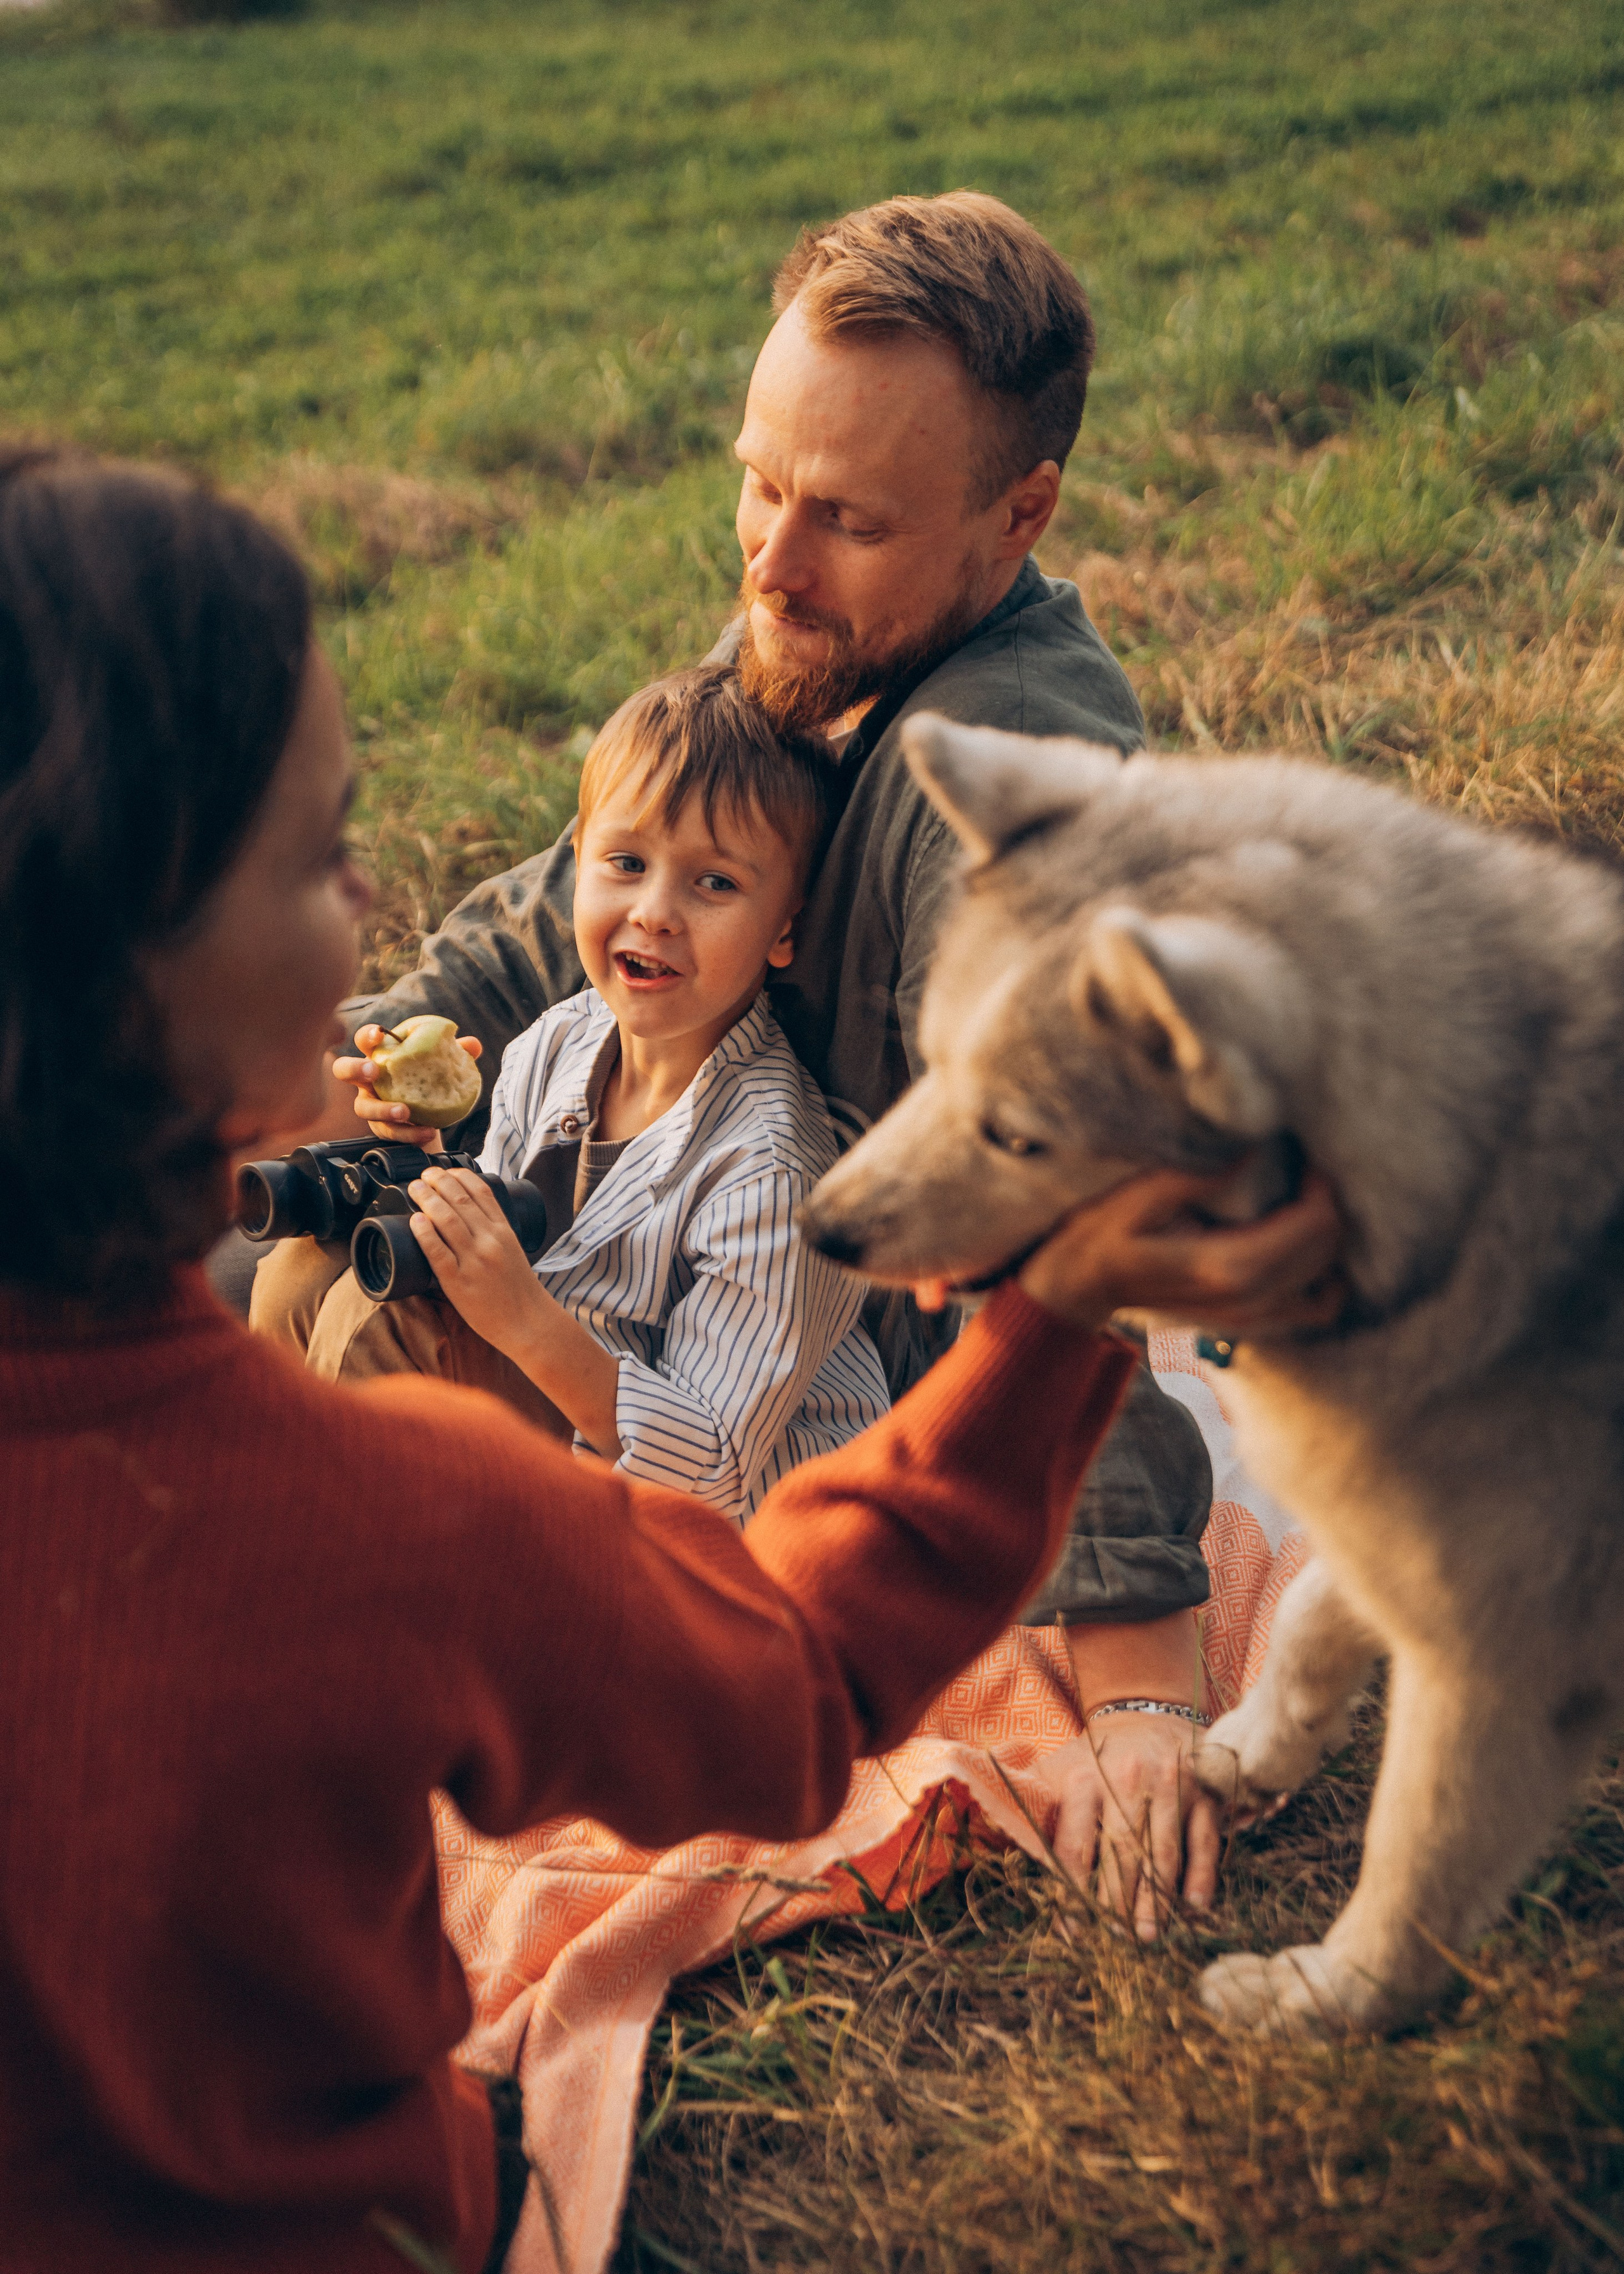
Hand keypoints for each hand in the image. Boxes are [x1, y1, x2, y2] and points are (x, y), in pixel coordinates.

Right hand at [332, 1022, 481, 1148]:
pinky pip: (388, 1132)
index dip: (367, 1035)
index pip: (365, 1040)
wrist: (432, 1117)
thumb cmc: (429, 1080)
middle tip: (374, 1072)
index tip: (378, 1034)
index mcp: (381, 1057)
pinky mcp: (381, 1128)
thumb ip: (458, 1052)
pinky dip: (407, 1133)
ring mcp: (371, 1105)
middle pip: (343, 1070)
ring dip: (382, 1109)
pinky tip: (426, 1131)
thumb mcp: (444, 1065)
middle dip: (354, 1068)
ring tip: (404, 1111)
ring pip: (363, 1108)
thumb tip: (473, 1045)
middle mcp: (369, 1080)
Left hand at [407, 1165, 623, 1455]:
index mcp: (504, 1231)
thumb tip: (466, 1215)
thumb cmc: (519, 1290)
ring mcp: (474, 1261)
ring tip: (415, 1189)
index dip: (459, 1175)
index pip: (481, 1192)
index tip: (445, 1170)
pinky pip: (437, 1252)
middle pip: (460, 1199)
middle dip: (438, 1181)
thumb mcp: (512, 1251)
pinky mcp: (459, 1282)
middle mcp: (490, 1241)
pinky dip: (425, 1233)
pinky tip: (415, 1221)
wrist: (529, 1324)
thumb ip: (492, 1233)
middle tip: (424, 1175)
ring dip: (427, 1200)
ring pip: (446, 1220)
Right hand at [1010, 1167, 1343, 1337]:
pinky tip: (1308, 1247)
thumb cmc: (1108, 1231)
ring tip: (1305, 1202)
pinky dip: (1325, 1278)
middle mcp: (1249, 1298)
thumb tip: (1260, 1149)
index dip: (1321, 1185)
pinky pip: (1314, 1308)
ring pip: (1328, 1278)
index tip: (1303, 1156)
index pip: (1312, 1224)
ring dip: (1329, 1238)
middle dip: (1328, 1204)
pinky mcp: (1250, 1322)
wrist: (1084, 1284)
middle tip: (1303, 1169)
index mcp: (1228, 1265)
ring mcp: (1251, 1317)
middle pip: (1326, 1249)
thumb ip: (1210, 1175)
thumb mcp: (1150, 1190)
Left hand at [1033, 1713, 1220, 1940]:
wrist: (1148, 1714)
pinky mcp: (1204, 1792)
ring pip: (1163, 1851)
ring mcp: (1171, 1785)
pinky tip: (1195, 1906)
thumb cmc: (1095, 1760)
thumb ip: (1031, 1806)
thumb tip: (988, 1840)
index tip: (1072, 1933)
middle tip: (1116, 1941)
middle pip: (1122, 1854)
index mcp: (1084, 1780)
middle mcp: (1128, 1780)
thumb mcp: (1057, 1771)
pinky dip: (1202, 1874)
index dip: (1072, 1895)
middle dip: (1118, 1903)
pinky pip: (1204, 1840)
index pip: (1075, 1847)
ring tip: (1148, 1936)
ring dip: (1157, 1899)